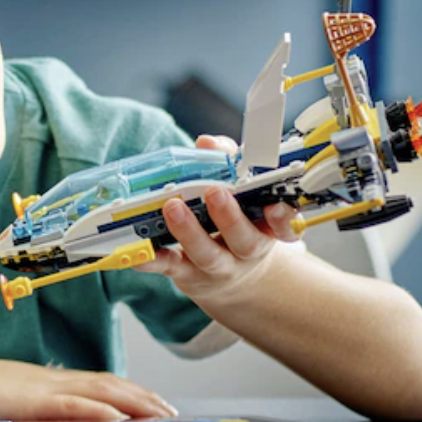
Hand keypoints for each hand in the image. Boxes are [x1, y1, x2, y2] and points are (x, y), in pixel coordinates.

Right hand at [0, 356, 178, 421]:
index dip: (127, 391)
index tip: (150, 402)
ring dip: (133, 401)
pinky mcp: (31, 399)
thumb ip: (32, 409)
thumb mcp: (8, 403)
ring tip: (159, 411)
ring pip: (99, 390)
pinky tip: (118, 417)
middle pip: (108, 383)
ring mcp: (42, 387)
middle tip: (169, 409)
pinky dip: (98, 409)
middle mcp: (51, 379)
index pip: (96, 383)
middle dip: (142, 396)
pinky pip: (71, 404)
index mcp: (45, 382)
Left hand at [137, 134, 301, 308]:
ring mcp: (216, 266)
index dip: (283, 218)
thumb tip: (208, 144)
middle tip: (215, 192)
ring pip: (206, 254)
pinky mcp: (186, 274)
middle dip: (229, 217)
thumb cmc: (235, 224)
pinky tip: (138, 251)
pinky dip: (152, 259)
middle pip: (243, 240)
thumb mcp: (241, 196)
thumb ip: (229, 164)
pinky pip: (169, 267)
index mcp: (265, 229)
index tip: (276, 206)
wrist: (230, 278)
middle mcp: (244, 252)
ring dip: (188, 231)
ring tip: (173, 207)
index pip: (282, 227)